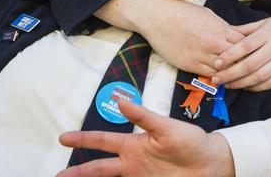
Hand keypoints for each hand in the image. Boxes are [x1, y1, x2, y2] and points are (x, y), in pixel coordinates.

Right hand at [57, 98, 233, 176]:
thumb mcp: (168, 127)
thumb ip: (144, 117)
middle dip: (78, 171)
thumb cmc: (192, 141)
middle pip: (99, 168)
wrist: (212, 163)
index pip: (103, 142)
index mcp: (135, 145)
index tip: (63, 137)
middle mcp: (132, 163)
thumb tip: (121, 100)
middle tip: (57, 174)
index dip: (84, 139)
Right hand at [136, 0, 246, 76]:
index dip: (249, 50)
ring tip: (237, 77)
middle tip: (249, 69)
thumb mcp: (209, 15)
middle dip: (243, 64)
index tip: (253, 54)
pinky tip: (221, 79)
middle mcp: (213, 43)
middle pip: (236, 59)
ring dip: (230, 73)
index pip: (243, 44)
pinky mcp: (190, 65)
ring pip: (224, 70)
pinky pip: (208, 75)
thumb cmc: (184, 13)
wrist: (159, 18)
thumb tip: (235, 35)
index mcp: (220, 29)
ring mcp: (201, 55)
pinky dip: (216, 77)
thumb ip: (223, 27)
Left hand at [212, 15, 270, 89]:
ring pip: (259, 76)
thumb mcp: (266, 23)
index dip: (230, 55)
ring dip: (241, 83)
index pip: (245, 45)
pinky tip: (246, 87)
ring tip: (228, 85)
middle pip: (250, 64)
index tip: (217, 63)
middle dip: (231, 74)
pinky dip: (257, 87)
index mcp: (268, 33)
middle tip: (216, 79)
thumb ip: (246, 29)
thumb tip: (226, 31)